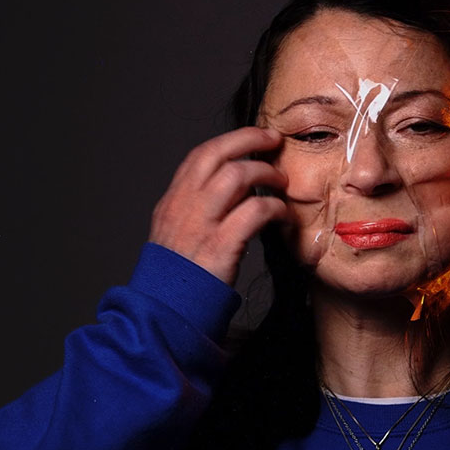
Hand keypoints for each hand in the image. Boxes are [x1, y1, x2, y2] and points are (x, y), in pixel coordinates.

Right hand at [150, 127, 288, 284]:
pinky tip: (284, 214)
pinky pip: (255, 211)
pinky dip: (275, 207)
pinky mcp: (220, 245)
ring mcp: (201, 224)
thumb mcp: (176, 233)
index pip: (200, 156)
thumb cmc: (177, 277)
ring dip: (265, 173)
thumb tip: (234, 192)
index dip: (231, 141)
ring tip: (282, 182)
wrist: (166, 311)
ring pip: (237, 176)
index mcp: (173, 201)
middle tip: (274, 141)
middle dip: (250, 140)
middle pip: (218, 155)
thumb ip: (197, 209)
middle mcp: (183, 206)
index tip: (254, 138)